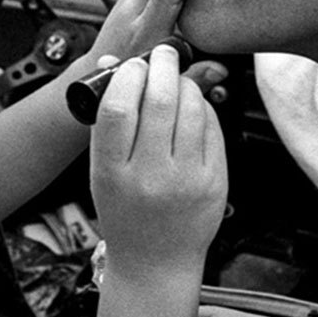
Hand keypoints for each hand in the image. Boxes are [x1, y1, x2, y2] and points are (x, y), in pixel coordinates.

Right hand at [90, 43, 226, 277]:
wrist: (156, 262)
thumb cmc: (125, 213)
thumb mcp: (102, 172)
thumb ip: (106, 121)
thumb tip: (113, 62)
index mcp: (112, 174)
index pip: (117, 107)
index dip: (128, 75)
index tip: (133, 65)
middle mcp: (149, 177)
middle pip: (159, 101)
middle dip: (162, 66)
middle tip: (163, 54)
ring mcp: (186, 180)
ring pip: (191, 108)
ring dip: (185, 84)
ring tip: (177, 81)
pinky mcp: (215, 182)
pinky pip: (212, 127)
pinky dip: (203, 108)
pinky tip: (193, 109)